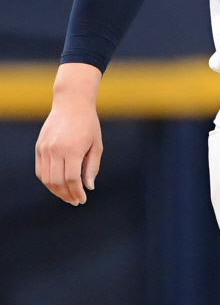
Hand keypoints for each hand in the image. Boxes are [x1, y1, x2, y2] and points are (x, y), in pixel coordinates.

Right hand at [35, 63, 102, 204]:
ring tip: (66, 196)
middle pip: (58, 182)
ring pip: (46, 179)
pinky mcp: (39, 147)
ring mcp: (45, 148)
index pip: (72, 179)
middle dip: (66, 195)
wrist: (72, 103)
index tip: (82, 200)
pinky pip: (40, 170)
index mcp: (73, 150)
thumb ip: (92, 167)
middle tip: (75, 201)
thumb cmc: (88, 124)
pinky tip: (57, 185)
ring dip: (56, 191)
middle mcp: (56, 150)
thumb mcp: (96, 145)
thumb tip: (89, 187)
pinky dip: (47, 181)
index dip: (77, 192)